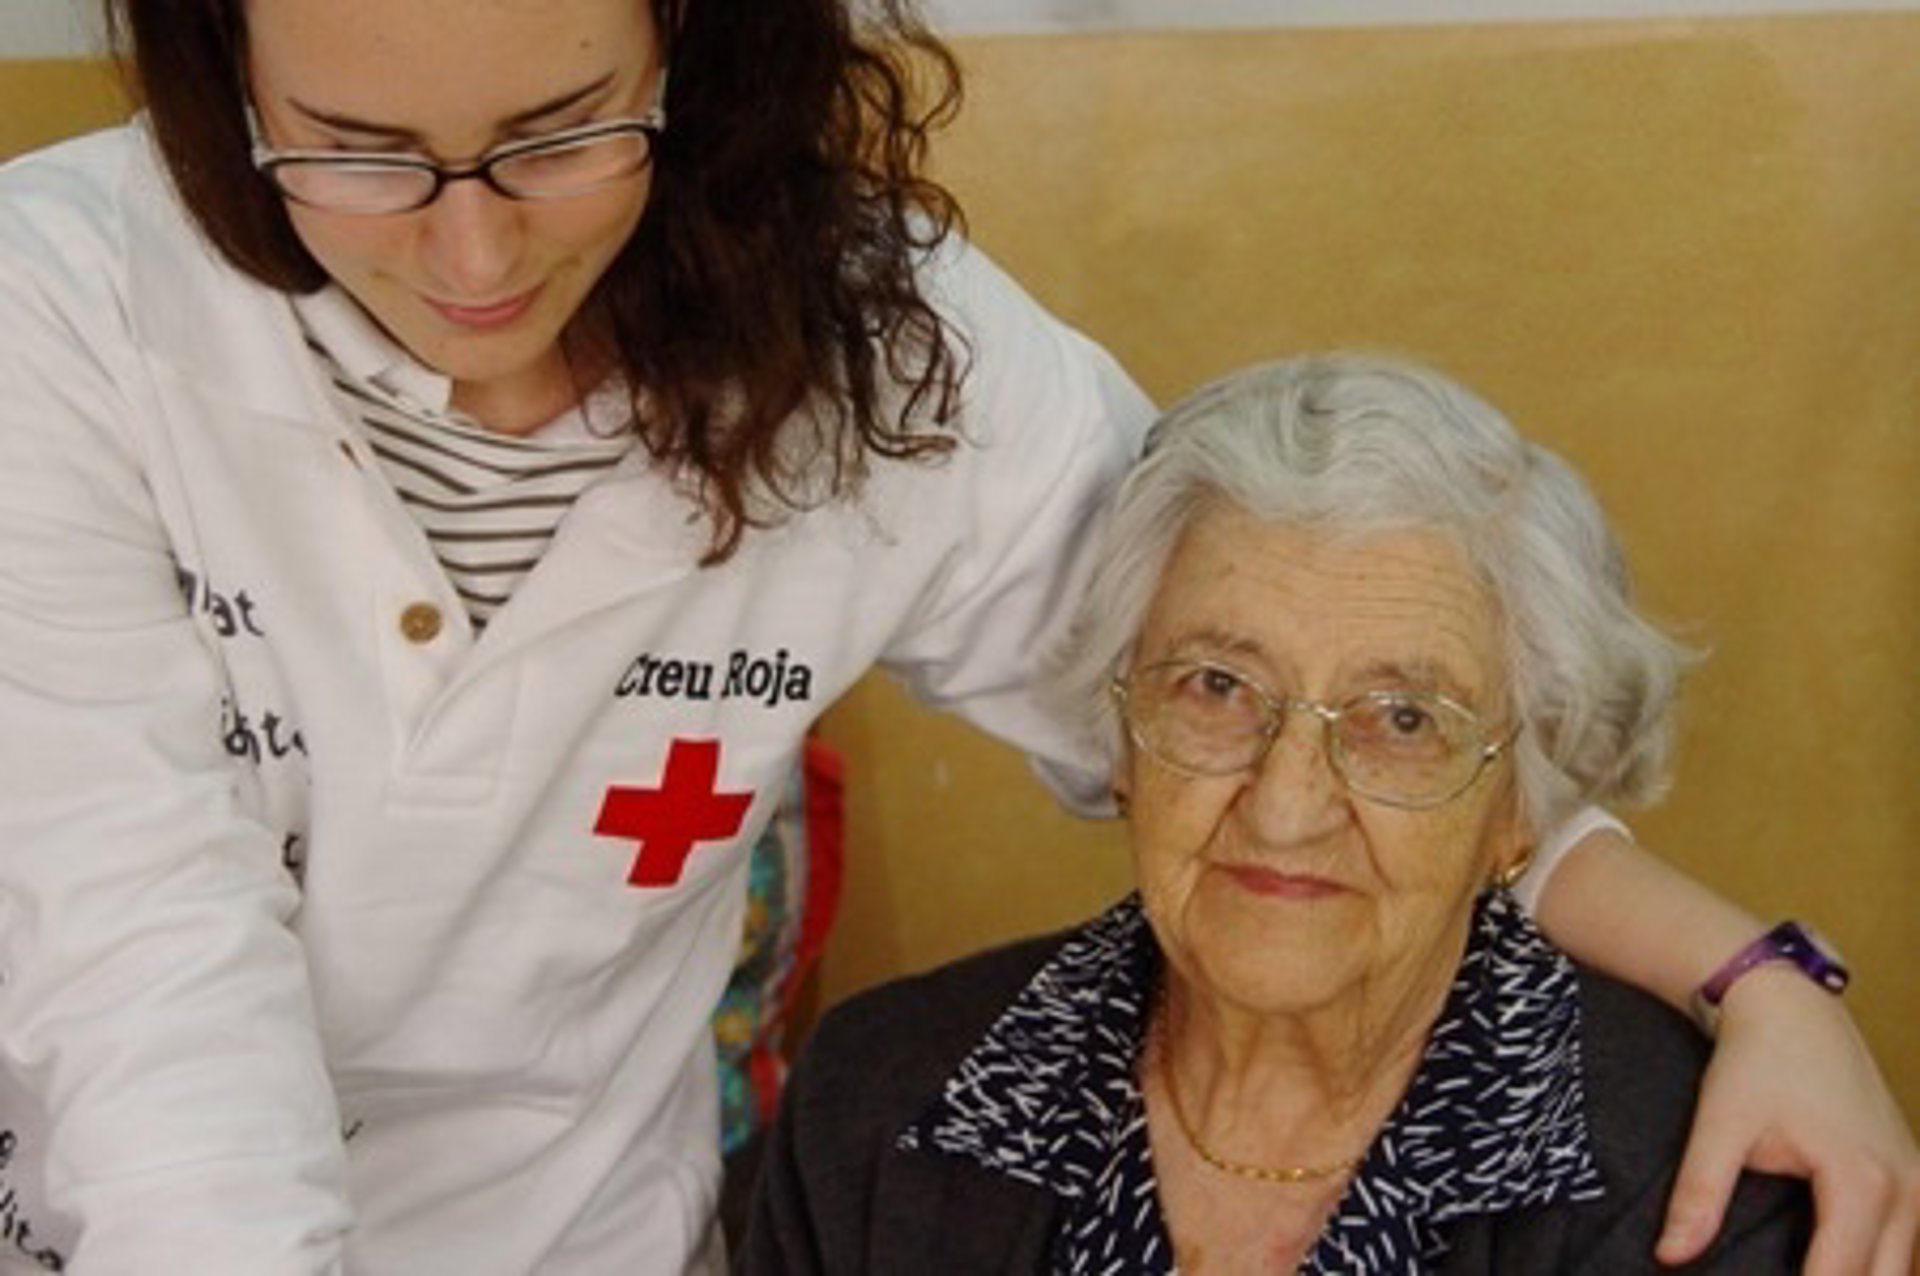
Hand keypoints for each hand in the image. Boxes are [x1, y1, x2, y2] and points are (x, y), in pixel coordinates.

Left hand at [1659, 965, 1919, 1273]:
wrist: (1790, 1005)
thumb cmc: (1757, 1059)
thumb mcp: (1720, 1124)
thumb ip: (1698, 1194)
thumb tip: (1670, 1254)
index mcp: (1861, 1180)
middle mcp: (1907, 1188)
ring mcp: (1919, 1183)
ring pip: (1904, 1269)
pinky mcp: (1914, 1175)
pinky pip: (1909, 1245)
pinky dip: (1878, 1267)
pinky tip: (1836, 1268)